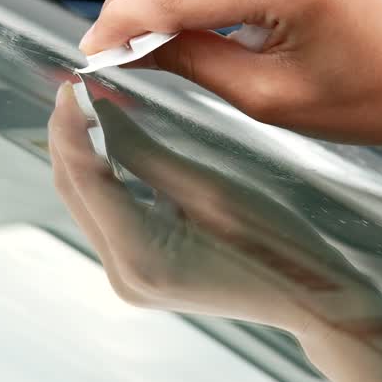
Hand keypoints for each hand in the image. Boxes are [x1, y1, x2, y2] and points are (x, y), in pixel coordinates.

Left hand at [48, 82, 381, 338]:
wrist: (312, 298)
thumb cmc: (275, 241)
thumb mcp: (208, 186)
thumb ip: (142, 151)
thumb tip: (97, 108)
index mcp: (142, 256)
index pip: (83, 178)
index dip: (70, 125)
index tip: (72, 83)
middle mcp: (124, 276)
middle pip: (75, 193)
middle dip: (69, 137)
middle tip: (76, 87)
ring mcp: (128, 281)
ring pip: (86, 204)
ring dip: (83, 156)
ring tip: (89, 106)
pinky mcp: (139, 275)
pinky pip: (107, 217)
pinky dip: (104, 179)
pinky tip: (109, 144)